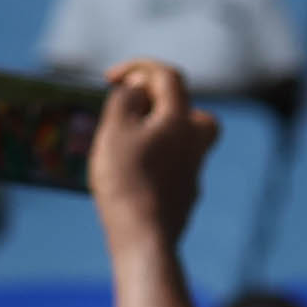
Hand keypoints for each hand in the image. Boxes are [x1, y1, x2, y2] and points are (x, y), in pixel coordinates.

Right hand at [87, 60, 217, 243]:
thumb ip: (125, 99)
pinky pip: (175, 168)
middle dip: (161, 102)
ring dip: (161, 133)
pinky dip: (158, 163)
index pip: (168, 76)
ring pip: (185, 140)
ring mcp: (194, 171)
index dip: (139, 68)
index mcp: (180, 118)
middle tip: (134, 111)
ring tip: (131, 145)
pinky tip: (135, 178)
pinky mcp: (186, 196)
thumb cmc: (126, 181)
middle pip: (188, 107)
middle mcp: (195, 141)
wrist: (145, 238)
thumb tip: (137, 86)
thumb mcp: (115, 130)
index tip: (110, 77)